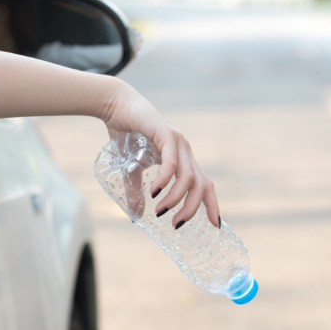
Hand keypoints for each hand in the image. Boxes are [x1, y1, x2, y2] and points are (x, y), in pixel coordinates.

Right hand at [102, 81, 220, 228]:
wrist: (116, 106)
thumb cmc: (125, 135)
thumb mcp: (131, 170)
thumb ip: (136, 192)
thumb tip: (136, 217)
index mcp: (183, 160)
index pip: (204, 184)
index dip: (212, 204)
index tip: (215, 225)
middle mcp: (185, 152)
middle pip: (201, 184)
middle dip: (192, 208)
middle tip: (177, 224)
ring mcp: (177, 142)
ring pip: (188, 176)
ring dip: (176, 197)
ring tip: (161, 211)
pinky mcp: (165, 134)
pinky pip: (172, 161)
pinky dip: (166, 178)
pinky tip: (156, 191)